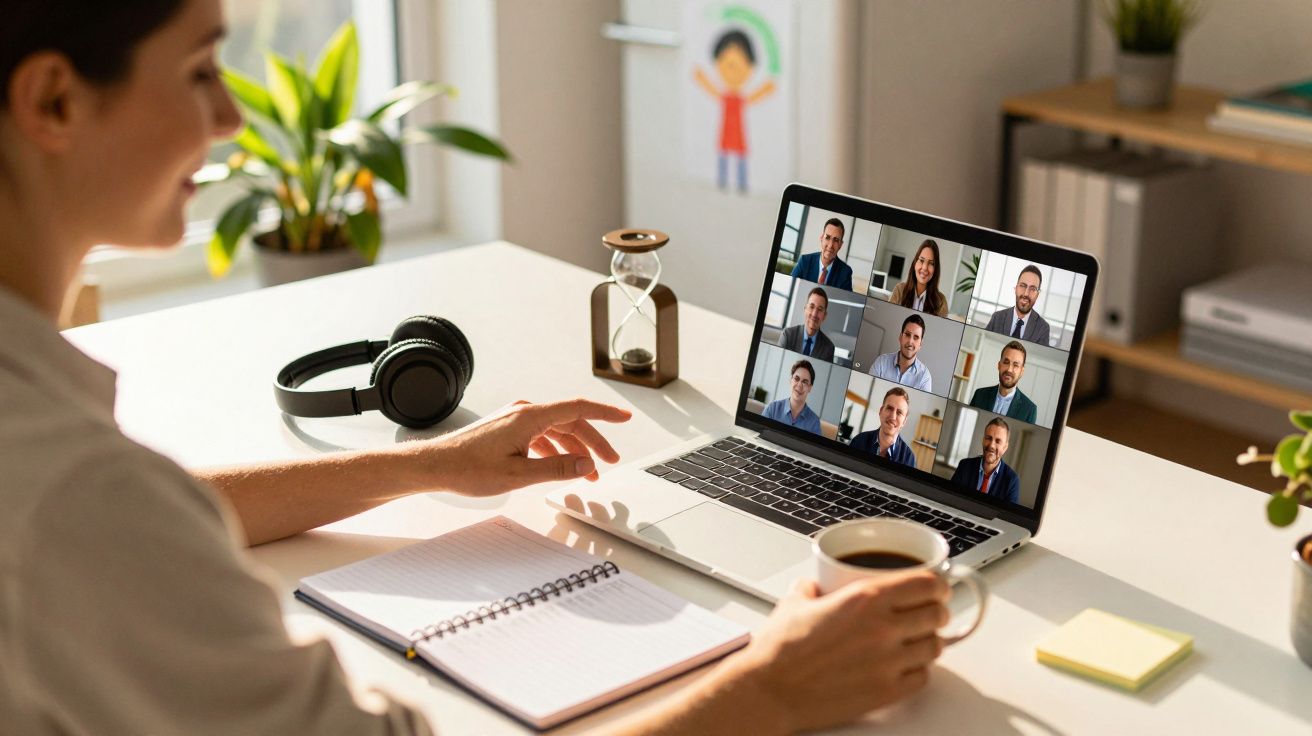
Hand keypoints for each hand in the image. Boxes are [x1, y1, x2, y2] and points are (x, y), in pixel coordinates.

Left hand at [426, 398, 631, 495]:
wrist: (436, 465)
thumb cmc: (468, 468)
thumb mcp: (518, 475)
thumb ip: (555, 468)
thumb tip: (585, 464)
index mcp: (529, 417)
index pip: (577, 408)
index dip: (605, 414)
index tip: (624, 418)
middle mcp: (524, 411)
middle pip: (570, 421)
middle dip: (593, 442)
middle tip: (609, 461)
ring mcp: (515, 418)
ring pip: (556, 429)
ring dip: (574, 449)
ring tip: (586, 472)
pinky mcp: (508, 427)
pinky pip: (541, 434)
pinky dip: (555, 449)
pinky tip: (560, 465)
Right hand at [721, 572, 949, 732]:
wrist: (770, 690)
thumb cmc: (779, 650)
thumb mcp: (795, 602)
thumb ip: (813, 587)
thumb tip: (815, 585)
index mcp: (865, 598)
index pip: (927, 584)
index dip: (937, 584)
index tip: (936, 587)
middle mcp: (882, 628)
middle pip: (937, 614)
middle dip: (936, 611)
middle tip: (928, 613)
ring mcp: (888, 662)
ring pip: (935, 647)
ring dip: (928, 641)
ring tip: (914, 641)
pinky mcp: (887, 692)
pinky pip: (922, 677)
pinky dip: (918, 670)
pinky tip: (903, 666)